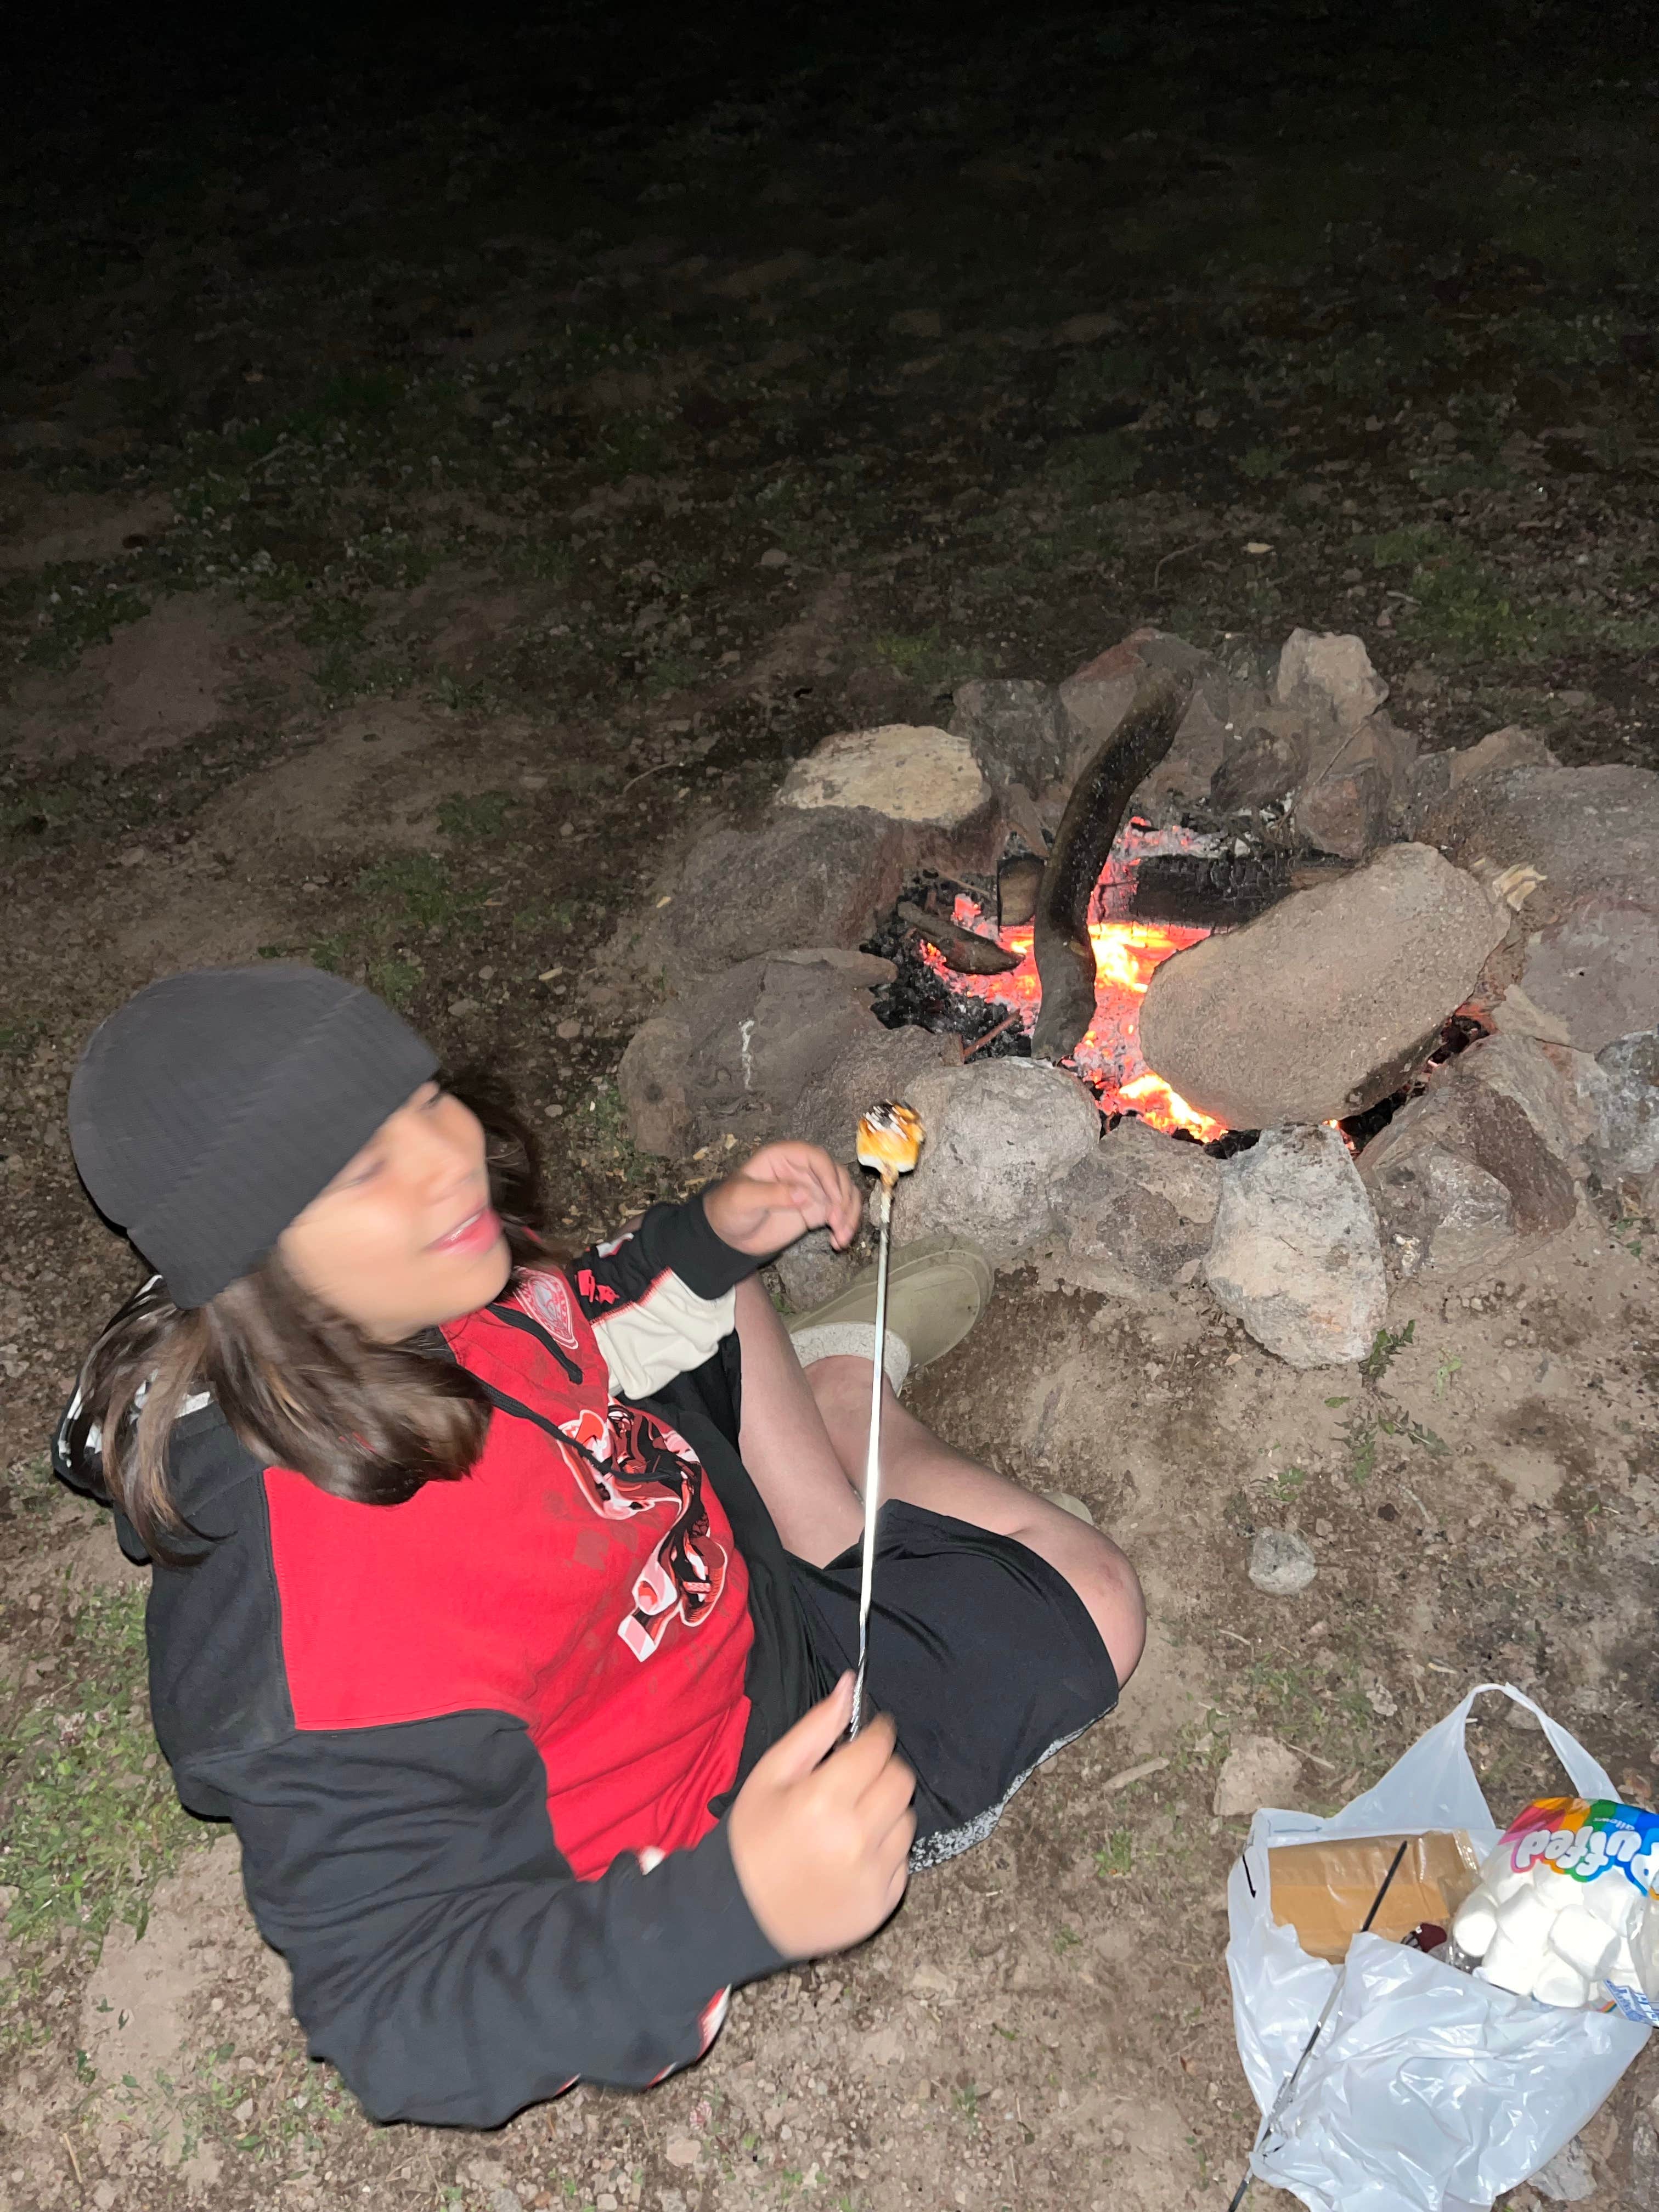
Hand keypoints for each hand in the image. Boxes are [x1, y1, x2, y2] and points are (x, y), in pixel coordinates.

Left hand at [702, 1140, 862, 1257]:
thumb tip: (805, 1195)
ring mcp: (811, 1190)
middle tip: (838, 1222)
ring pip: (844, 1193)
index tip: (834, 1199)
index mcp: (783, 1157)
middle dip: (843, 1197)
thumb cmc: (729, 1208)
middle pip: (837, 1174)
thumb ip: (771, 1194)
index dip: (829, 1175)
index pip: (815, 1157)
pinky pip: (839, 1212)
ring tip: (842, 1236)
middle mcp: (802, 1170)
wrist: (729, 1235)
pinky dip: (845, 1225)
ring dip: (849, 1213)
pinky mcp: (815, 1210)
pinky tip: (839, 1241)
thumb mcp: (743, 1199)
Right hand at [727, 1675, 914, 1958]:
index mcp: (824, 1800)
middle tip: (858, 1778)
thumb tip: (851, 1685)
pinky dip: (885, 1850)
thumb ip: (816, 1728)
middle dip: (883, 1770)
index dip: (876, 1735)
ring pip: (906, 1819)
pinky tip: (854, 1853)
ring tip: (852, 1819)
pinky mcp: (882, 1904)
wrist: (740, 1915)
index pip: (879, 1748)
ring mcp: (873, 1875)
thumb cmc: (752, 1838)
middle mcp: (856, 1838)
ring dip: (886, 1811)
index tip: (869, 1735)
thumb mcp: (770, 1774)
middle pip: (901, 1781)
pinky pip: (903, 1859)